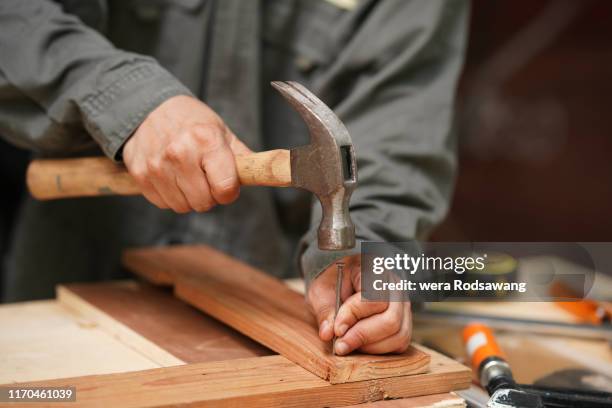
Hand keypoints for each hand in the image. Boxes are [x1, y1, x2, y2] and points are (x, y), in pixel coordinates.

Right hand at [123, 95, 251, 212]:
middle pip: (204, 202)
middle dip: (209, 195)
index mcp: (206, 140)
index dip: (229, 192)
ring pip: (183, 206)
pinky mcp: (140, 174)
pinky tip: (171, 176)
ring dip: (188, 197)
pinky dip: (170, 195)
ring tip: (187, 175)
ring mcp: (157, 165)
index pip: (225, 188)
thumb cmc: (191, 121)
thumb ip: (242, 157)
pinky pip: (163, 203)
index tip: (227, 185)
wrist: (149, 107)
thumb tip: (263, 175)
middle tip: (206, 178)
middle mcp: (180, 153)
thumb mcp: (221, 131)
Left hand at [306, 255, 411, 354]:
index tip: (337, 328)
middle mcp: (395, 285)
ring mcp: (404, 303)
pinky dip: (379, 349)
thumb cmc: (332, 284)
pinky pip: (400, 342)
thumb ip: (325, 311)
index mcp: (374, 268)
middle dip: (362, 336)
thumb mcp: (321, 292)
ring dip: (370, 346)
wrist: (340, 283)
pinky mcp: (405, 320)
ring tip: (348, 343)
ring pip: (399, 334)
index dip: (354, 315)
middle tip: (340, 344)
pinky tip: (360, 344)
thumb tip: (327, 334)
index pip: (374, 297)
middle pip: (391, 319)